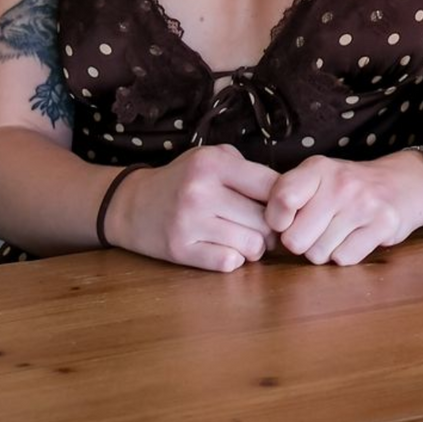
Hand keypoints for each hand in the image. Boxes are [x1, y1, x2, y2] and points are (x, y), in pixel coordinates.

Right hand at [105, 145, 279, 272]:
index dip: (285, 201)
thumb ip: (249, 170)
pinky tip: (224, 248)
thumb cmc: (183, 180)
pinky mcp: (180, 250)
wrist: (131, 204)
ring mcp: (188, 222)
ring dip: (254, 246)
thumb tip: (291, 197)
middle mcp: (200, 191)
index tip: (282, 207)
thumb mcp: (210, 158)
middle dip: (271, 228)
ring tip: (243, 236)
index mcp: (213, 163)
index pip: (273, 186)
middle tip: (262, 227)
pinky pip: (229, 263)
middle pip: (266, 221)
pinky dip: (233, 259)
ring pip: (252, 246)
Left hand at [266, 151, 422, 265]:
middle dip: (302, 242)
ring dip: (324, 250)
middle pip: (295, 240)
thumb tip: (262, 230)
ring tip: (338, 232)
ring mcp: (364, 204)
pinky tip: (355, 238)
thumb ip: (288, 195)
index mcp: (317, 168)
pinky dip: (346, 255)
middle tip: (317, 230)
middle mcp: (340, 183)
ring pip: (318, 254)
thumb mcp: (318, 177)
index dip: (276, 221)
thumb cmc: (350, 186)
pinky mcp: (384, 225)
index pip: (281, 200)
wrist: (405, 181)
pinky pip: (344, 259)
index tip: (287, 220)